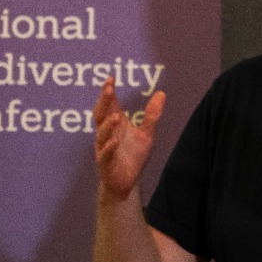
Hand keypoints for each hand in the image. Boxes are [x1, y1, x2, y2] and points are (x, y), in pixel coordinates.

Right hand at [93, 78, 165, 201]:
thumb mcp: (146, 134)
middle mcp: (106, 134)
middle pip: (100, 115)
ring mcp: (104, 149)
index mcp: (114, 125)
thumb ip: (152, 115)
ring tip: (116, 116)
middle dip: (103, 102)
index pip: (108, 104)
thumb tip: (161, 93)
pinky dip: (109, 148)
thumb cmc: (133, 156)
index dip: (108, 92)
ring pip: (101, 135)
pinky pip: (104, 155)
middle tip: (108, 89)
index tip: (111, 78)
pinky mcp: (106, 165)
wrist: (127, 183)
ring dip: (108, 125)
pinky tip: (114, 141)